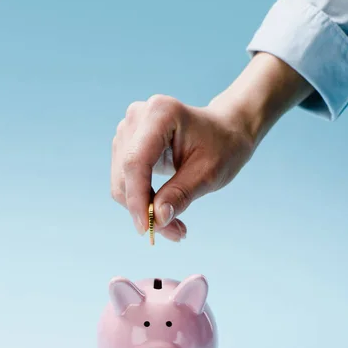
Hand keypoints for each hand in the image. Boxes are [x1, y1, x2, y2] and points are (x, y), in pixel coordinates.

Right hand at [111, 53, 312, 240]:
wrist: (226, 130)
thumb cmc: (223, 146)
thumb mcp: (209, 173)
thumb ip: (180, 194)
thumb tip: (157, 219)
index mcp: (160, 113)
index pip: (136, 161)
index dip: (137, 197)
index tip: (147, 229)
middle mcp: (138, 115)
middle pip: (126, 173)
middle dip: (144, 208)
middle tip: (175, 234)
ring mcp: (129, 128)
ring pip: (122, 180)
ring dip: (143, 208)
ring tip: (175, 227)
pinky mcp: (127, 143)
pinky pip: (125, 179)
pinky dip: (141, 201)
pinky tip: (164, 212)